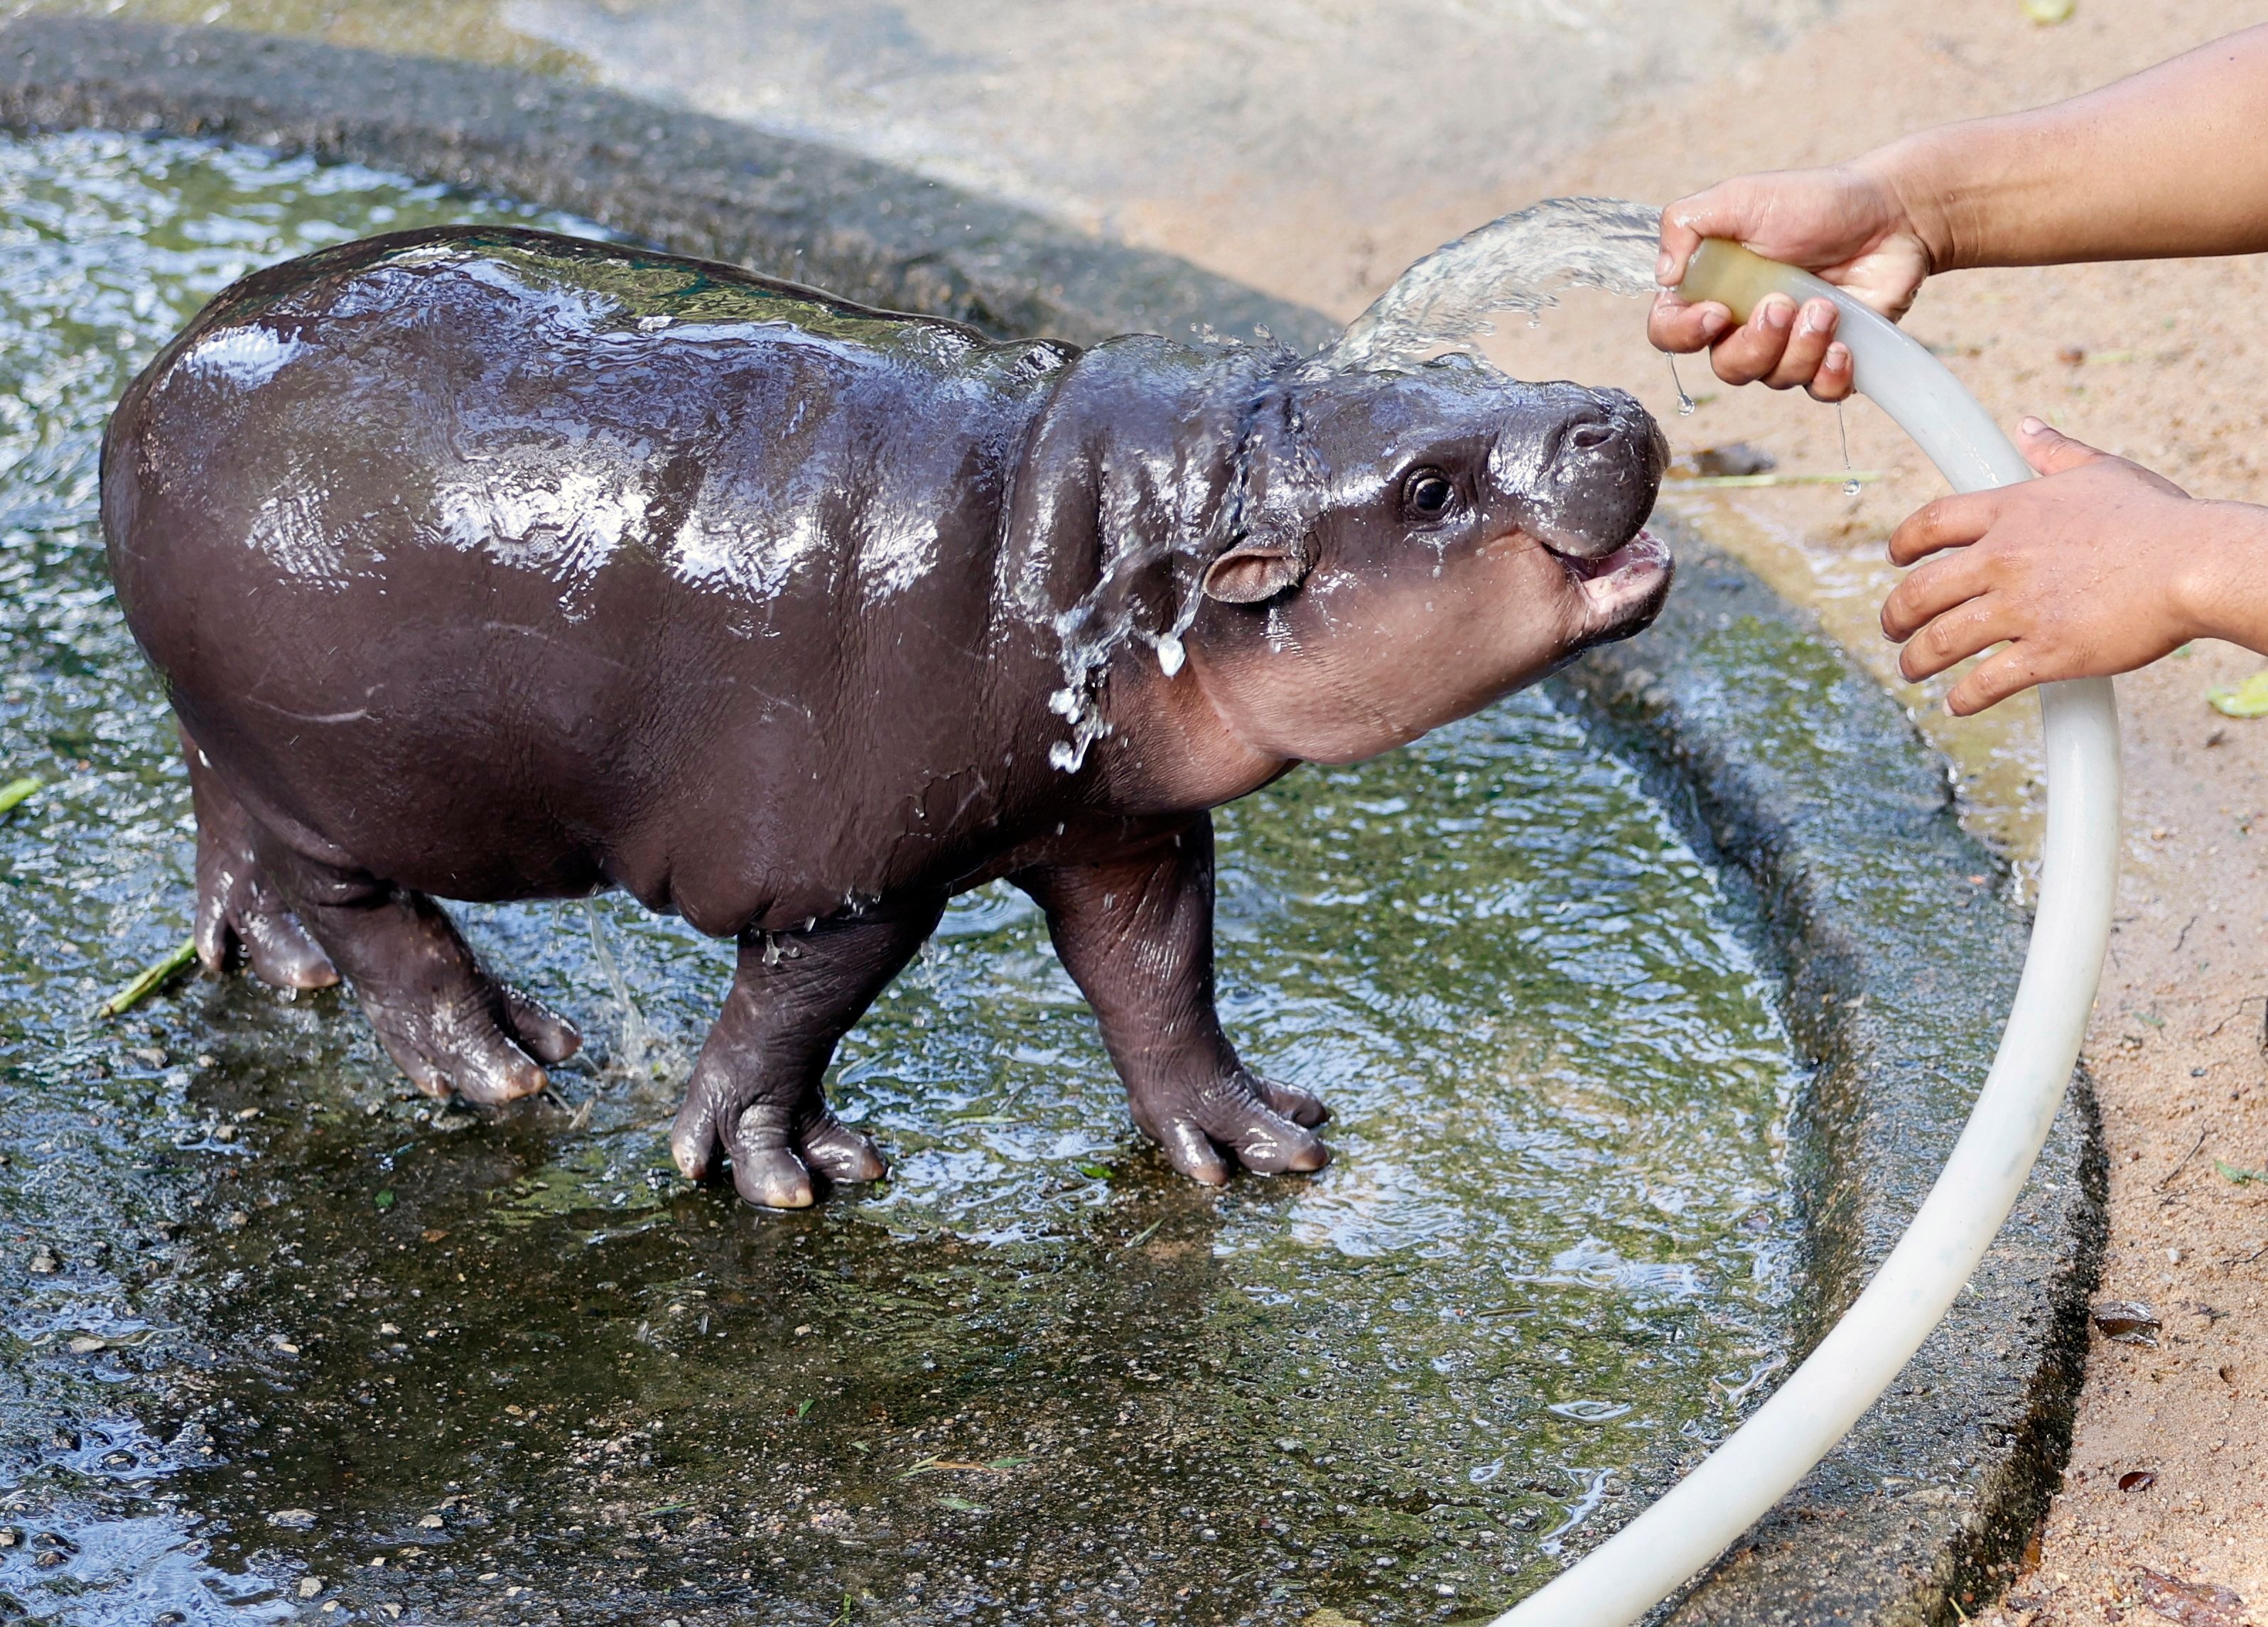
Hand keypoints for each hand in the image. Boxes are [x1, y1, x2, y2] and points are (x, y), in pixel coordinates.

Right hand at [1647, 161, 1936, 401]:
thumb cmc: (1813, 202)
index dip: (1684, 335)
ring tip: (1826, 307)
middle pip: (1726, 368)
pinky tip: (1845, 345)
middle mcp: (1744, 325)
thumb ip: (1685, 224)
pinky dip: (1830, 375)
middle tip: (1784, 305)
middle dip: (1756, 343)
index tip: (1717, 312)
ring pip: (1774, 379)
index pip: (1669, 332)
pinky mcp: (1831, 359)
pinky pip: (1819, 393)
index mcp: (1713, 290)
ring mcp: (1788, 346)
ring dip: (1801, 347)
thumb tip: (1664, 276)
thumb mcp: (1739, 197)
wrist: (1890, 213)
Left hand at [1879, 421, 2242, 713]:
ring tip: (1910, 670)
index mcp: (2013, 513)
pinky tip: (1956, 704)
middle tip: (1892, 628)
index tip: (1894, 558)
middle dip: (1894, 615)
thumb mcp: (2102, 471)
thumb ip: (2057, 453)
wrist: (2196, 564)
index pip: (1931, 523)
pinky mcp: (2047, 652)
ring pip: (1940, 641)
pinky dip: (1963, 699)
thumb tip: (2028, 427)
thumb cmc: (2158, 518)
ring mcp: (2022, 608)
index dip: (1902, 544)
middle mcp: (2004, 559)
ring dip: (1916, 661)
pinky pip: (1985, 682)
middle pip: (1919, 590)